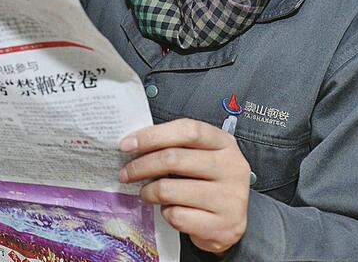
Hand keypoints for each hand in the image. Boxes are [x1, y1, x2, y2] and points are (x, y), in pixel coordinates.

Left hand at [119, 118, 250, 253]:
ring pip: (169, 190)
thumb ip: (173, 146)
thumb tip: (132, 145)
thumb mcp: (197, 157)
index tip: (127, 144)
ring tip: (148, 193)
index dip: (152, 135)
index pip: (187, 130)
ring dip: (149, 192)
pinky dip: (166, 214)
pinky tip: (171, 211)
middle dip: (141, 166)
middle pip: (173, 159)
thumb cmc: (205, 182)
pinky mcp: (222, 226)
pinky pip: (177, 216)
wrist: (228, 222)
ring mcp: (230, 198)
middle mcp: (232, 168)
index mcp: (224, 143)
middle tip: (125, 173)